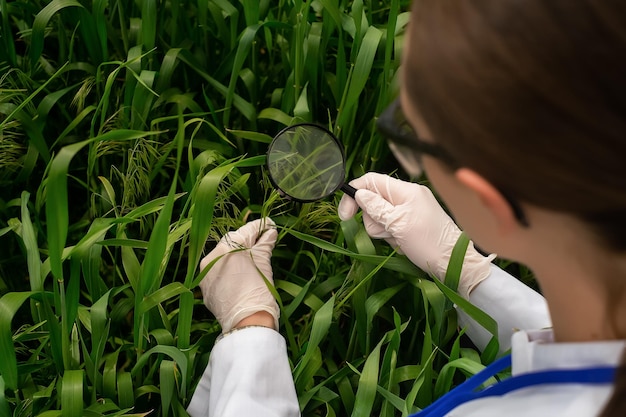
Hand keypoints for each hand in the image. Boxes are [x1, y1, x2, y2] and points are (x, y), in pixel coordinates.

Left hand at [199, 218, 279, 332]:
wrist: (247, 323)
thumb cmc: (259, 291)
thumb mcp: (265, 264)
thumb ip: (265, 244)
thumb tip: (270, 232)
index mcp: (228, 247)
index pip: (247, 230)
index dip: (260, 227)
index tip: (270, 225)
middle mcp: (212, 256)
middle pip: (233, 243)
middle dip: (248, 242)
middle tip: (264, 242)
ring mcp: (206, 273)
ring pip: (223, 258)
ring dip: (237, 257)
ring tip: (252, 261)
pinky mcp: (205, 288)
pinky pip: (218, 273)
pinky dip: (228, 272)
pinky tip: (240, 277)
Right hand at [338, 173, 494, 298]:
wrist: (455, 264)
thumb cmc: (429, 243)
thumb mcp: (398, 225)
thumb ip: (376, 207)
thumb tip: (359, 193)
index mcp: (406, 190)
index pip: (371, 181)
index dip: (354, 194)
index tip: (345, 216)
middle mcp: (407, 196)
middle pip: (372, 200)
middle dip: (371, 219)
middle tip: (385, 232)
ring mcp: (409, 210)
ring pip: (379, 216)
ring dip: (381, 230)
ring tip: (396, 240)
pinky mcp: (410, 224)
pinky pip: (390, 226)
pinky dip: (390, 235)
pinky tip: (400, 243)